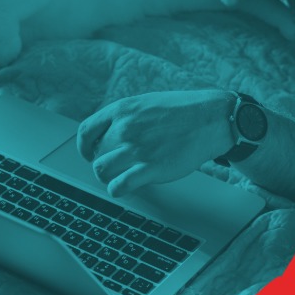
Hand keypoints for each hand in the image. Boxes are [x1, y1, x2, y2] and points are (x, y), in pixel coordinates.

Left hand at [76, 90, 232, 196]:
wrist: (210, 119)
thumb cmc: (181, 111)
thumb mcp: (146, 104)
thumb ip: (125, 117)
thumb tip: (108, 133)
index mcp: (121, 110)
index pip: (86, 131)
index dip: (84, 147)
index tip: (89, 154)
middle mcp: (124, 129)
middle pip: (95, 155)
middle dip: (102, 163)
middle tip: (115, 167)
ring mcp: (136, 149)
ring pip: (102, 171)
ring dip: (108, 177)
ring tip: (119, 177)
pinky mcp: (150, 168)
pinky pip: (119, 185)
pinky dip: (117, 190)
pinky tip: (123, 188)